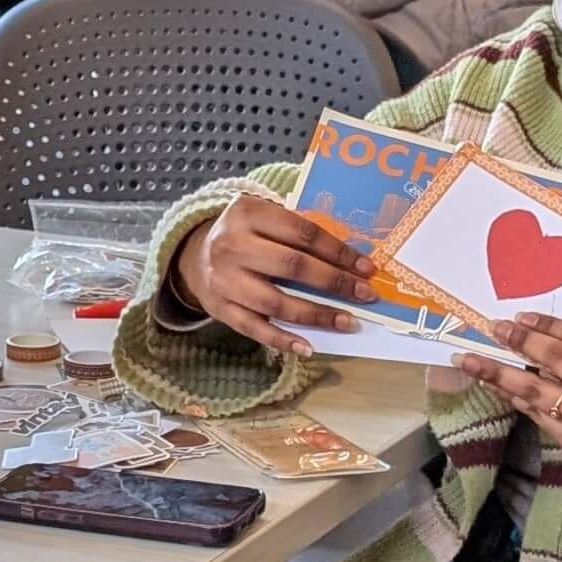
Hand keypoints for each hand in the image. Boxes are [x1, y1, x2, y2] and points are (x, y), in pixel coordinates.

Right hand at [169, 193, 368, 356]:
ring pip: (276, 302)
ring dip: (317, 315)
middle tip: (365, 295)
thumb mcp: (264, 217)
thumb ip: (297, 231)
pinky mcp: (219, 308)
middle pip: (292, 266)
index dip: (339, 252)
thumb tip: (350, 261)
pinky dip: (282, 340)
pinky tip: (308, 347)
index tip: (367, 268)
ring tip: (347, 322)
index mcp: (248, 213)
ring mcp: (224, 279)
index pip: (303, 233)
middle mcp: (232, 245)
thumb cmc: (244, 235)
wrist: (194, 255)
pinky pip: (255, 328)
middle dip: (334, 283)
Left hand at [452, 315, 561, 485]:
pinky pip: (537, 414)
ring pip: (536, 391)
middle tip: (494, 329)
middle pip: (556, 360)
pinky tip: (494, 384)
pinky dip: (514, 397)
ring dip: (498, 373)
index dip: (548, 325)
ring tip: (469, 360)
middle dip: (521, 342)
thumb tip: (539, 332)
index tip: (521, 318)